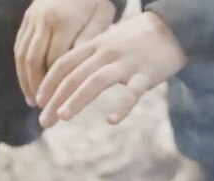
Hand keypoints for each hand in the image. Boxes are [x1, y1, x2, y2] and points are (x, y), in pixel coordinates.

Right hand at [15, 0, 115, 105]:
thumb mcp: (102, 14)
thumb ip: (91, 38)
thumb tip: (79, 66)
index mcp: (65, 21)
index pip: (57, 60)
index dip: (58, 83)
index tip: (61, 101)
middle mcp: (44, 20)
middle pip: (36, 60)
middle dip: (38, 86)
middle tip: (43, 108)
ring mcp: (33, 18)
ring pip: (23, 55)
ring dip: (26, 80)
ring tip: (32, 101)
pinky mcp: (27, 18)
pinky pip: (19, 46)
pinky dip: (21, 68)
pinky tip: (27, 83)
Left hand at [36, 11, 185, 127]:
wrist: (174, 26)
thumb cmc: (139, 38)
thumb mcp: (110, 40)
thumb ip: (92, 55)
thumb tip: (71, 74)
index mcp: (96, 45)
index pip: (64, 64)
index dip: (49, 83)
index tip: (38, 101)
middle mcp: (107, 53)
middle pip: (74, 76)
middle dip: (55, 99)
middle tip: (44, 121)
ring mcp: (126, 63)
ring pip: (95, 81)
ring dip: (76, 100)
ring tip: (63, 116)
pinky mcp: (146, 75)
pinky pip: (132, 92)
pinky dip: (122, 107)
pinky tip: (111, 121)